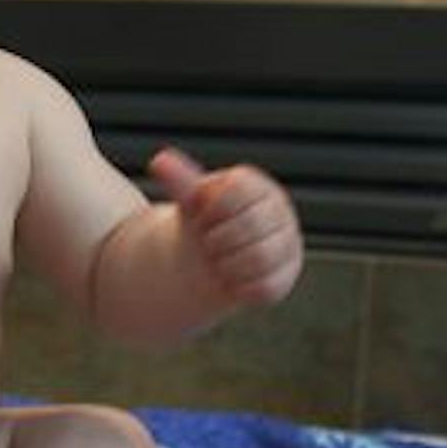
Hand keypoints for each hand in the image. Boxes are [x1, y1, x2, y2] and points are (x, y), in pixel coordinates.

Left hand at [148, 147, 301, 308]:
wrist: (210, 257)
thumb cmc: (203, 222)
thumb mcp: (190, 199)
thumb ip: (178, 181)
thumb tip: (159, 161)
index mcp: (257, 186)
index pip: (237, 191)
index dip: (212, 209)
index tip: (203, 217)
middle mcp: (279, 211)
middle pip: (249, 226)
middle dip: (217, 240)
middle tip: (208, 244)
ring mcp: (287, 242)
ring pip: (259, 258)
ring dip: (227, 264)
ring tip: (219, 261)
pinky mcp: (287, 274)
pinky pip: (264, 286)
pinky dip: (239, 286)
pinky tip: (230, 279)